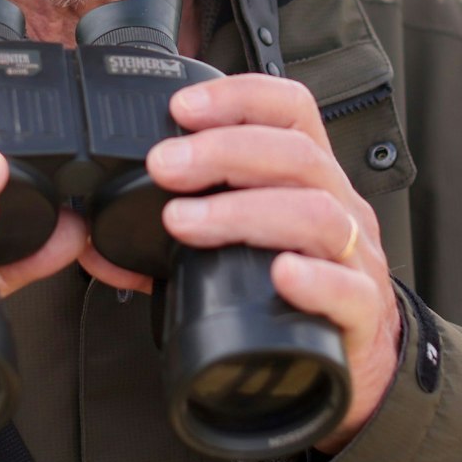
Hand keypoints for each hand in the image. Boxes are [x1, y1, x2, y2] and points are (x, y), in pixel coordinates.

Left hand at [81, 73, 401, 454]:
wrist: (356, 364)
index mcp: (311, 177)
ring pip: (316, 214)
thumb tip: (97, 240)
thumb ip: (186, 228)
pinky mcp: (363, 313)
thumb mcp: (249, 241)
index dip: (239, 97)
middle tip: (163, 167)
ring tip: (185, 222)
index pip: (290, 109)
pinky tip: (280, 275)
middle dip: (223, 151)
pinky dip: (314, 279)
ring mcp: (355, 258)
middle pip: (296, 155)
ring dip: (243, 211)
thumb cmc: (294, 290)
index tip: (181, 108)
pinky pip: (348, 288)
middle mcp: (339, 206)